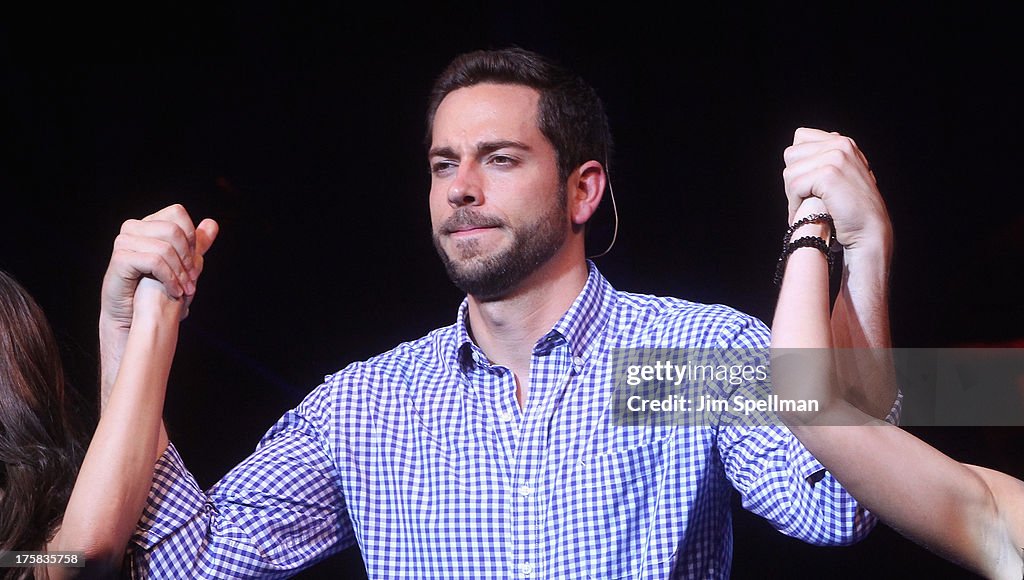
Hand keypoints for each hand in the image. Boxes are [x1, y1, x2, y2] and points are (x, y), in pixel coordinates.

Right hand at [99, 204, 217, 405]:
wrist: (136, 319)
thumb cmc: (158, 293)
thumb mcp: (183, 265)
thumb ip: (196, 244)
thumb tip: (212, 223)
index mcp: (149, 226)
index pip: (177, 213)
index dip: (191, 237)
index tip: (194, 261)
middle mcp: (133, 229)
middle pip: (174, 229)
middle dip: (189, 258)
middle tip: (192, 281)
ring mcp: (124, 243)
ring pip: (165, 247)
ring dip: (180, 273)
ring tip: (184, 290)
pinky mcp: (119, 260)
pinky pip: (153, 261)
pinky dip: (170, 279)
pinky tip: (174, 292)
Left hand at [782, 127, 891, 255]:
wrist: (870, 231)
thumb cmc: (852, 210)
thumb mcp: (843, 176)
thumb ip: (826, 159)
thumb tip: (798, 148)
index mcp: (843, 143)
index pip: (801, 137)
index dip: (798, 162)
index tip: (806, 183)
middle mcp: (841, 145)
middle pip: (791, 154)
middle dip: (793, 178)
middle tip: (803, 199)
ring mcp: (836, 158)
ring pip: (790, 171)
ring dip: (792, 195)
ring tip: (804, 209)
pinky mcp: (829, 175)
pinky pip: (794, 186)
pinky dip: (794, 204)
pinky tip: (804, 215)